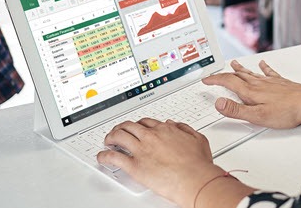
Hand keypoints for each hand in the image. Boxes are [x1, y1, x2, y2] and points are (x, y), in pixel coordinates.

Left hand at [97, 118, 222, 207]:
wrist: (195, 178)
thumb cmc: (198, 163)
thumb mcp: (197, 138)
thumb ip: (184, 129)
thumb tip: (175, 125)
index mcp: (165, 130)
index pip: (147, 122)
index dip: (139, 124)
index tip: (137, 127)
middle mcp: (151, 137)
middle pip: (130, 126)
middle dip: (122, 127)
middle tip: (118, 131)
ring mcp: (141, 150)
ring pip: (119, 136)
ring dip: (111, 137)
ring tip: (108, 140)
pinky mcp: (135, 166)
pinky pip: (114, 157)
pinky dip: (105, 156)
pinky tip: (102, 157)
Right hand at [202, 60, 300, 128]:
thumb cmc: (287, 111)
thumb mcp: (258, 116)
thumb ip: (237, 110)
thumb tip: (219, 103)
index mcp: (251, 92)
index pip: (228, 82)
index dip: (215, 80)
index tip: (206, 79)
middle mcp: (259, 84)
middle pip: (237, 75)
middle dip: (224, 74)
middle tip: (215, 73)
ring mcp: (270, 82)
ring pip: (251, 73)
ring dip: (240, 69)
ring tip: (233, 64)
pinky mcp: (280, 82)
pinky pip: (268, 72)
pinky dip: (263, 67)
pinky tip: (263, 64)